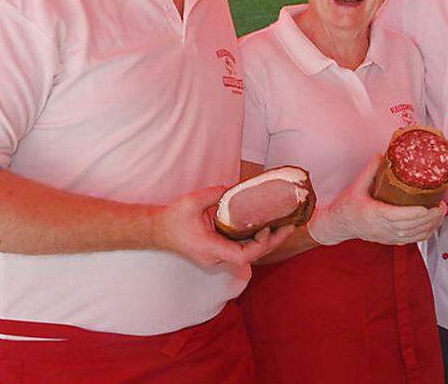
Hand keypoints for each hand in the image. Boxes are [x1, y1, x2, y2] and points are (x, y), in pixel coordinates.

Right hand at [152, 186, 295, 267]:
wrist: (157, 230)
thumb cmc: (172, 218)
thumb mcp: (191, 202)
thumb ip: (214, 195)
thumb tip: (233, 189)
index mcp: (210, 249)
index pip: (242, 255)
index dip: (260, 244)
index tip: (268, 228)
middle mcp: (216, 257)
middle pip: (251, 256)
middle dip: (273, 242)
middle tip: (290, 226)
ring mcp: (218, 256)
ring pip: (248, 253)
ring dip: (268, 241)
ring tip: (286, 225)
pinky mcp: (219, 250)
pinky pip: (242, 247)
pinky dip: (256, 238)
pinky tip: (268, 225)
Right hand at [307, 154, 447, 245]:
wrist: (338, 225)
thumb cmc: (347, 206)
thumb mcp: (356, 186)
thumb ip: (370, 171)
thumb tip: (383, 154)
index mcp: (373, 214)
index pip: (397, 216)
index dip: (414, 213)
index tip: (428, 207)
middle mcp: (381, 228)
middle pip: (410, 227)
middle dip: (429, 218)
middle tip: (442, 206)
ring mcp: (386, 236)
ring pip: (413, 235)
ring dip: (430, 226)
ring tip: (441, 213)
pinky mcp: (390, 240)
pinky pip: (411, 240)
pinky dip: (425, 234)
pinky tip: (433, 225)